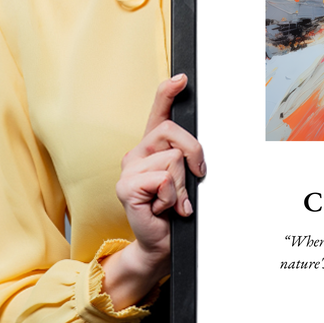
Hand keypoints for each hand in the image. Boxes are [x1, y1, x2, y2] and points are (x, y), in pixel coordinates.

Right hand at [101, 74, 205, 308]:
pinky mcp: (126, 187)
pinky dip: (172, 197)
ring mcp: (128, 169)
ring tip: (173, 201)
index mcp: (152, 147)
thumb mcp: (186, 178)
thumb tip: (197, 151)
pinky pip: (163, 179)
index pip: (158, 112)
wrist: (161, 243)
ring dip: (182, 185)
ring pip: (173, 159)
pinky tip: (163, 209)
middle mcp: (137, 153)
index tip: (182, 78)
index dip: (168, 92)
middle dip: (194, 154)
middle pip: (173, 132)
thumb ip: (187, 158)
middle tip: (195, 177)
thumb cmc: (175, 210)